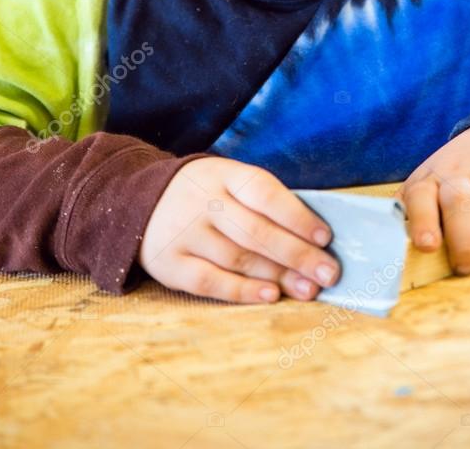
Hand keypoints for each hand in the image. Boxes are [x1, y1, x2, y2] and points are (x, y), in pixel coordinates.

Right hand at [138, 156, 340, 304]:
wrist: (140, 201)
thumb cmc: (205, 194)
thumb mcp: (228, 181)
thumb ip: (263, 202)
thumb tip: (313, 238)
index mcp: (222, 174)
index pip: (264, 192)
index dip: (297, 216)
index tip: (325, 237)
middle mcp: (201, 201)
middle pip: (255, 231)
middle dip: (297, 254)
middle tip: (328, 274)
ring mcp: (183, 233)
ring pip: (238, 258)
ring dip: (278, 276)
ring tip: (308, 289)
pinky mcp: (169, 264)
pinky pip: (211, 282)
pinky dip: (243, 291)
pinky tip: (271, 296)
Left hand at [396, 127, 469, 274]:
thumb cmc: (450, 180)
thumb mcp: (425, 191)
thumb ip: (411, 218)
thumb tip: (394, 253)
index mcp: (429, 180)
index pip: (420, 196)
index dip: (423, 221)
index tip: (428, 245)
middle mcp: (459, 172)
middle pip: (459, 201)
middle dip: (465, 240)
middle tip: (467, 266)